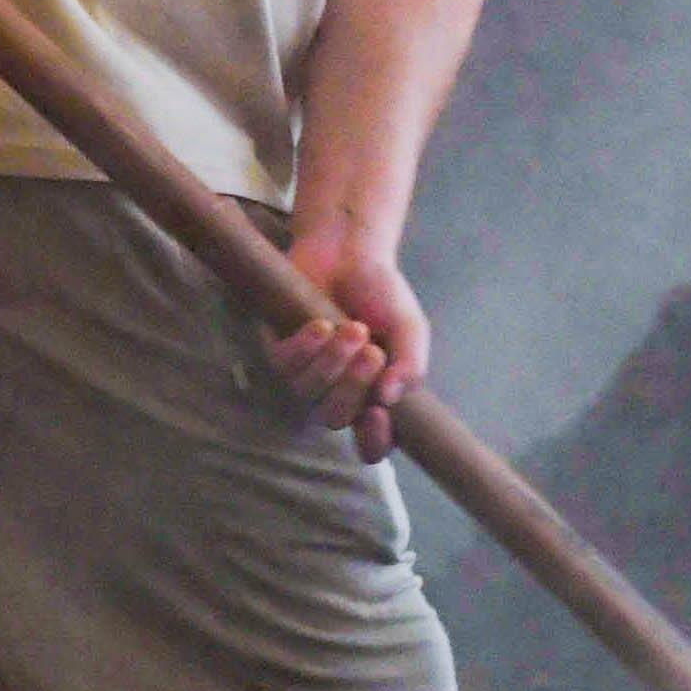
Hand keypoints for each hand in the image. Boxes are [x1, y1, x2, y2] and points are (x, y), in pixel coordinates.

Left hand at [269, 231, 428, 456]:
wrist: (350, 249)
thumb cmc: (381, 293)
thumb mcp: (410, 329)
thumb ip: (411, 365)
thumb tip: (389, 399)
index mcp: (371, 395)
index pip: (371, 442)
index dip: (372, 442)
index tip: (378, 415)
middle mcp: (335, 391)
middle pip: (335, 417)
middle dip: (353, 386)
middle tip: (373, 351)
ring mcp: (305, 372)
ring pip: (307, 393)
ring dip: (332, 364)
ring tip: (352, 328)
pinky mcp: (278, 349)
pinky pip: (285, 366)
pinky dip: (305, 348)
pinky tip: (320, 325)